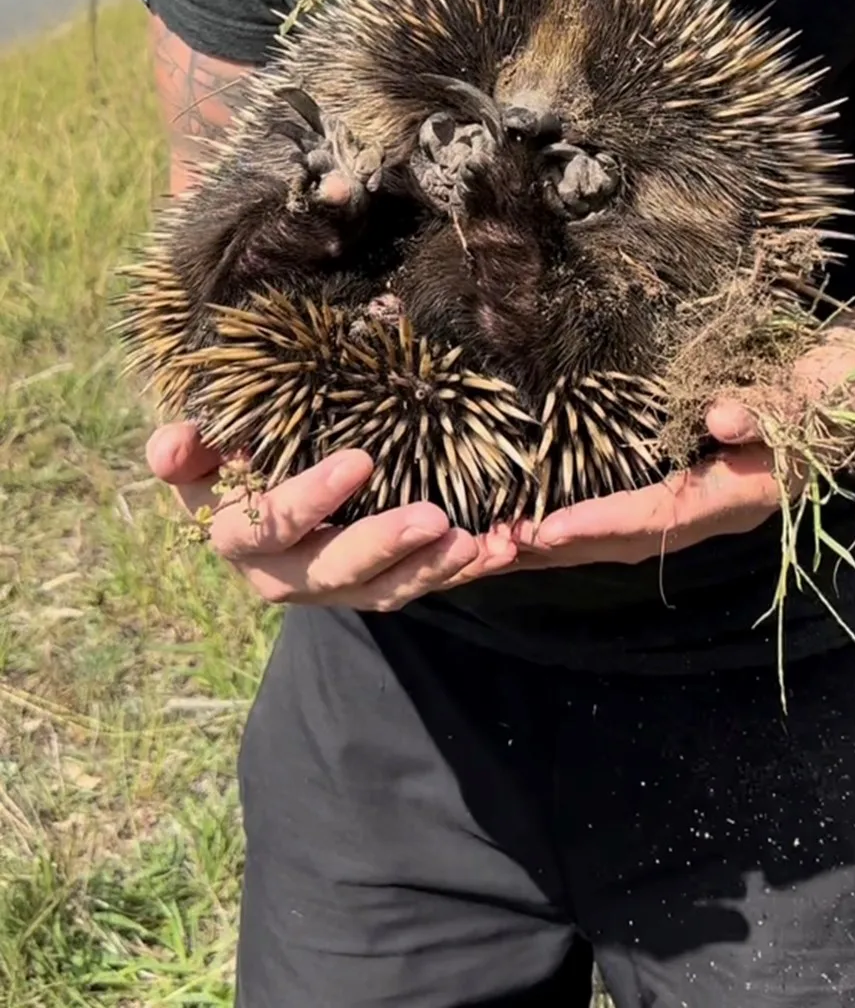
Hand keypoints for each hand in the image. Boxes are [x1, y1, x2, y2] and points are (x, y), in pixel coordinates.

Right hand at [145, 422, 519, 609]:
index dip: (311, 497)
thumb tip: (174, 441)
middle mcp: (282, 575)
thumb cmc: (223, 456)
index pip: (270, 523)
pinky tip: (502, 549)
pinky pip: (416, 586)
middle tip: (435, 516)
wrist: (242, 496)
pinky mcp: (371, 587)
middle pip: (334, 570)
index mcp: (236, 535)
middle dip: (385, 546)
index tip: (360, 459)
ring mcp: (331, 587)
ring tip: (480, 544)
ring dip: (432, 570)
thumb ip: (184, 449)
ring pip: (383, 591)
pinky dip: (459, 571)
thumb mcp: (197, 451)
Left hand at [513, 397, 802, 568]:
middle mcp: (716, 510)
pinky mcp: (692, 484)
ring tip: (498, 543)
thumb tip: (722, 419)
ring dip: (563, 542)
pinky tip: (540, 514)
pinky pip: (630, 513)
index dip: (600, 524)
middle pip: (628, 542)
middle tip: (493, 550)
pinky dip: (582, 519)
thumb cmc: (833, 386)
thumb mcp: (811, 390)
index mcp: (742, 494)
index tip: (543, 531)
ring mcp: (703, 501)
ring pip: (624, 535)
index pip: (660, 517)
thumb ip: (771, 409)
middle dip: (562, 548)